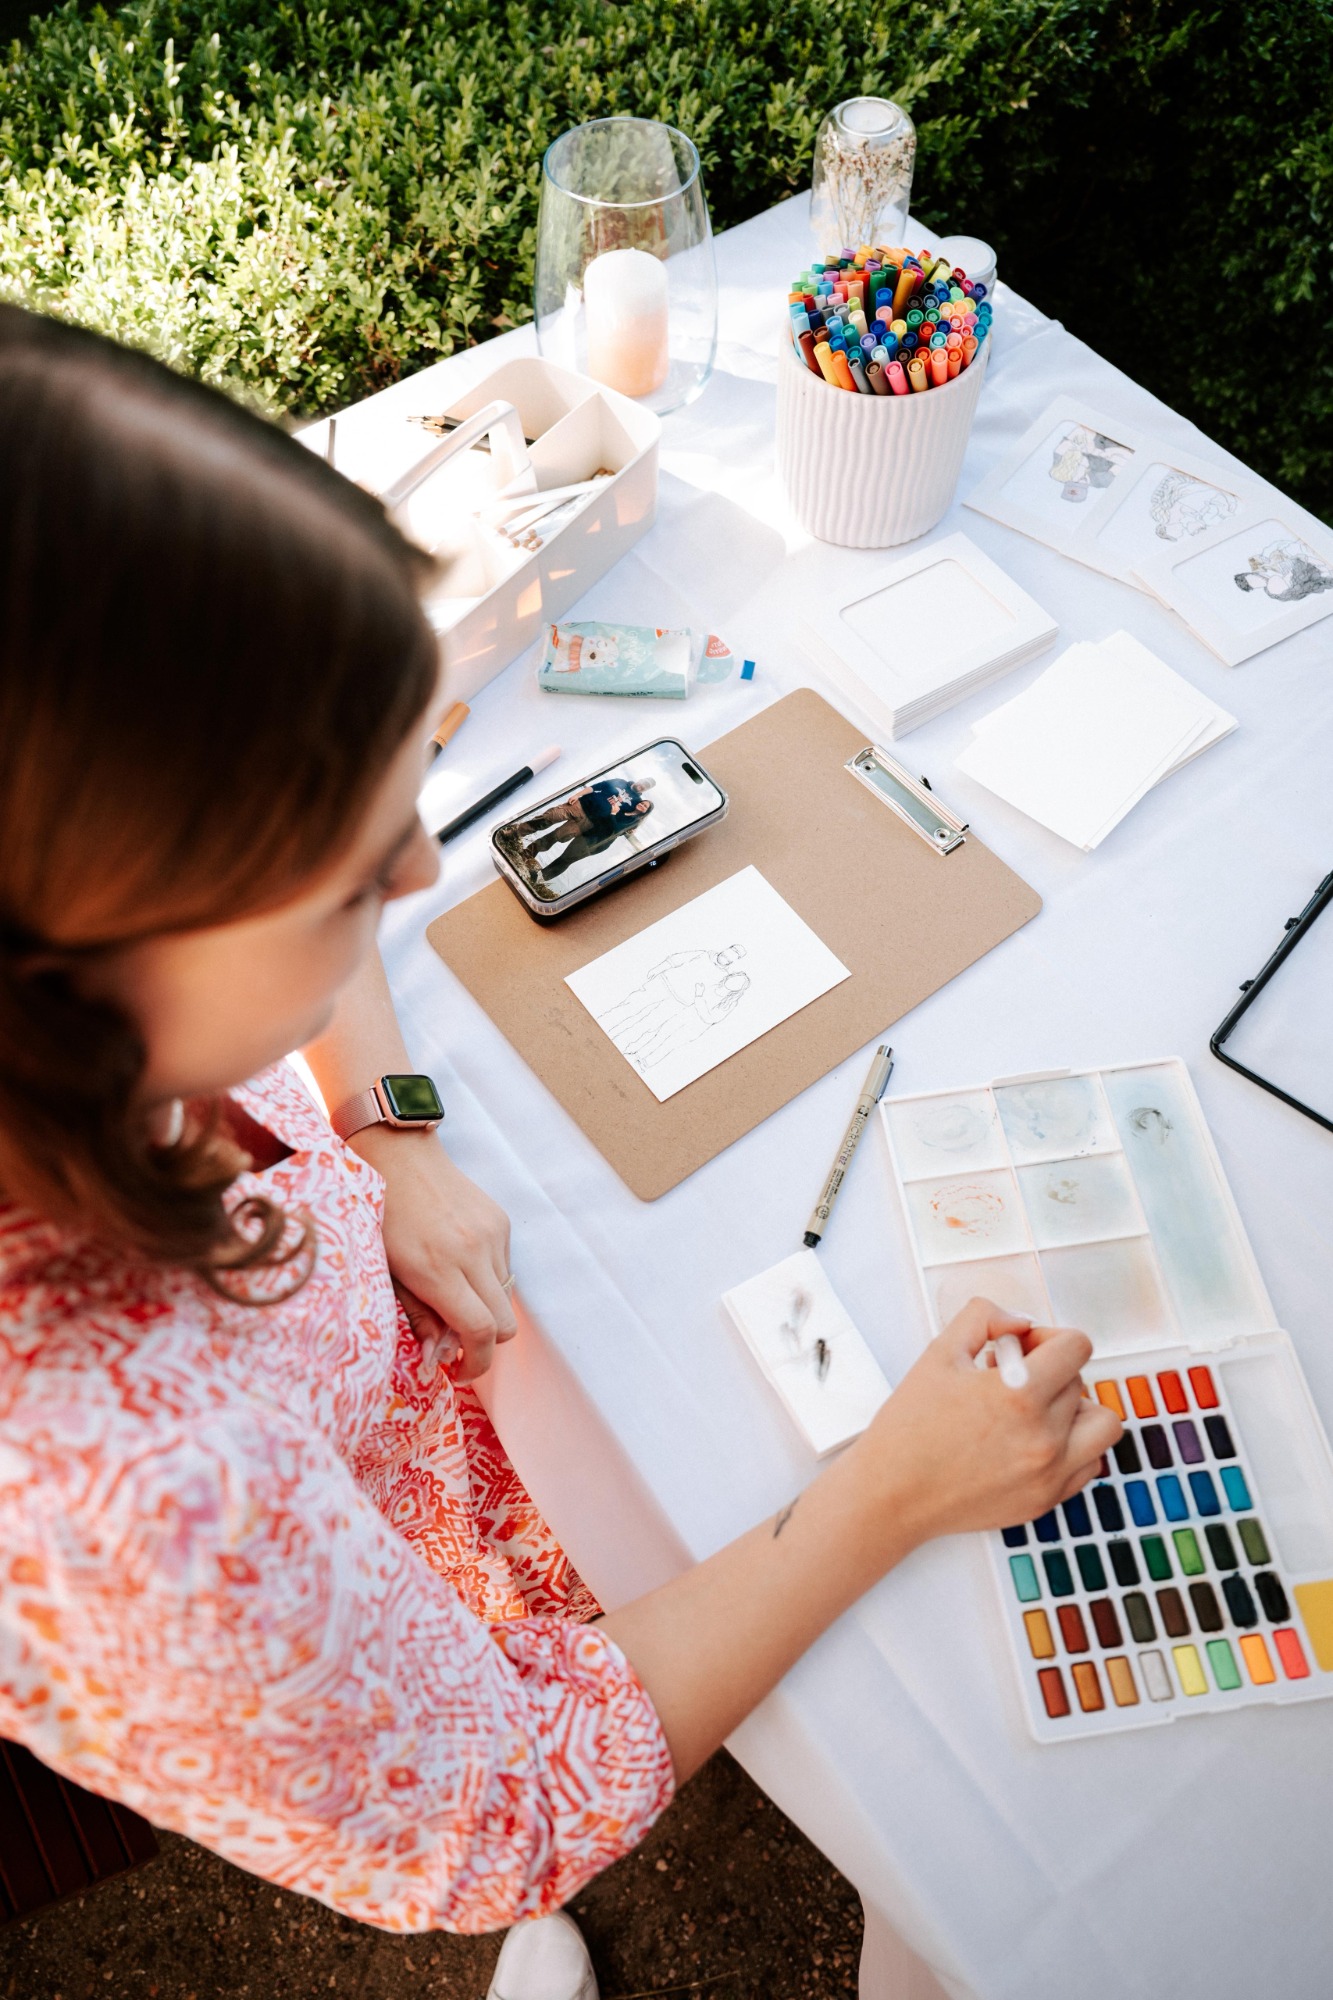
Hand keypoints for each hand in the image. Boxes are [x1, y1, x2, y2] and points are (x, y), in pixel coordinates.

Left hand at [350, 1127, 516, 1381]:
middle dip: (485, 1345)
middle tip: (456, 1345)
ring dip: (486, 1309)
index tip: (459, 1372)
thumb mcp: (386, 1272)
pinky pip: (505, 1268)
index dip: (475, 1364)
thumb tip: (438, 1359)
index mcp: (437, 1269)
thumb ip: (418, 1317)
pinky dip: (488, 1280)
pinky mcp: (500, 1222)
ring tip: (453, 1297)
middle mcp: (472, 1252)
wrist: (398, 1155)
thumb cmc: (380, 1216)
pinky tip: (459, 1265)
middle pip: (503, 1324)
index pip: (479, 1332)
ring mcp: (491, 1235)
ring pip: (506, 1298)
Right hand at [848, 1297, 1121, 1552]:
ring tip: (1038, 1412)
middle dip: (1049, 1372)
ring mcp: (1050, 1472)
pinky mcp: (1047, 1500)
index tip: (1026, 1348)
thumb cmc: (910, 1427)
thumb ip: (984, 1317)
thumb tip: (1021, 1321)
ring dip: (1076, 1410)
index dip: (1051, 1337)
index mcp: (1019, 1394)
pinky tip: (1034, 1441)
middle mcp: (1043, 1436)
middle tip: (1010, 1381)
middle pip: (1080, 1381)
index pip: (1077, 1347)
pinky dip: (1072, 1447)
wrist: (893, 1493)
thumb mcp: (939, 1352)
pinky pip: (1089, 1464)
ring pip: (1102, 1425)